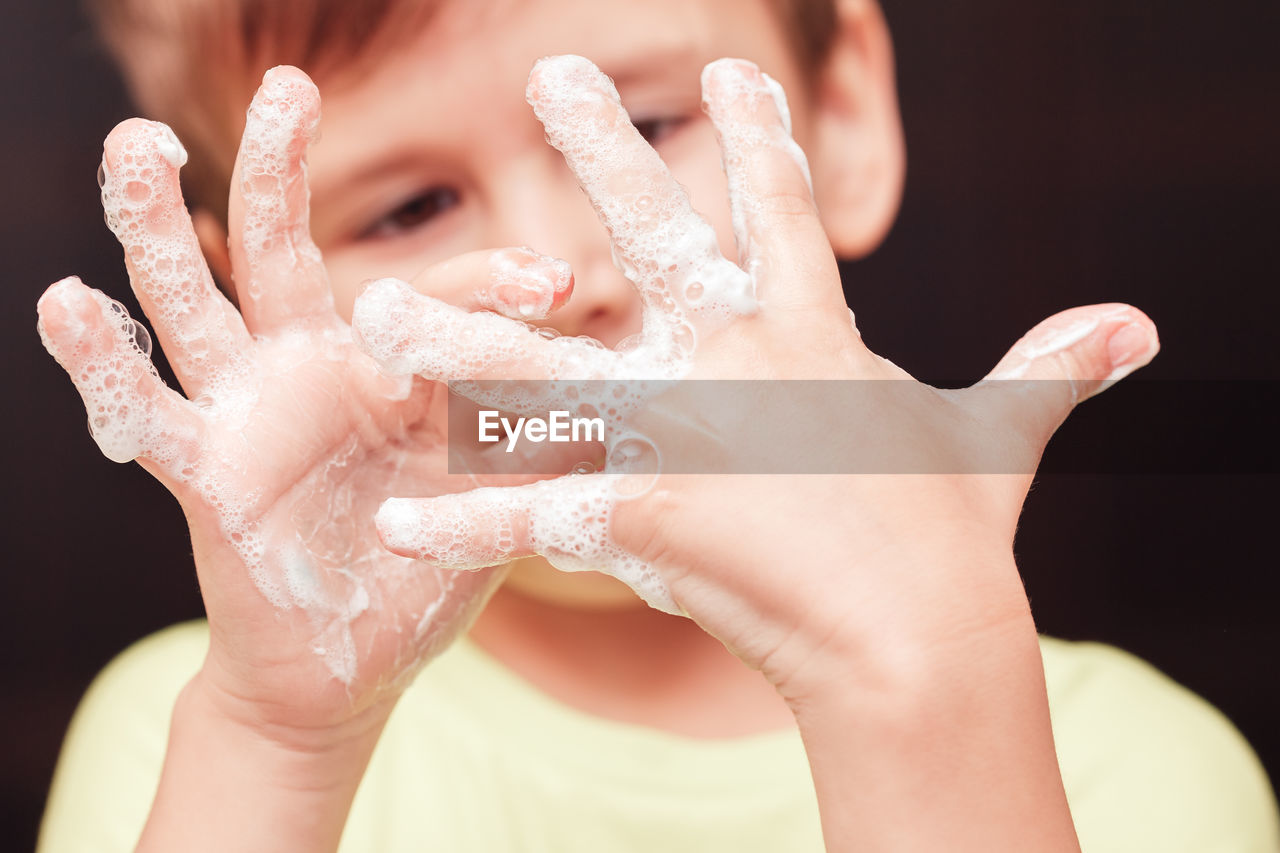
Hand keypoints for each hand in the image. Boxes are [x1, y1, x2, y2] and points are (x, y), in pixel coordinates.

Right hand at [36, 67, 573, 739]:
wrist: (348, 662)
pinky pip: (146, 410)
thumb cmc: (428, 566)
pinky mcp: (202, 470)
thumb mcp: (497, 499)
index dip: (486, 286)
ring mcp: (248, 411)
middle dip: (280, 168)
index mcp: (386, 366)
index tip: (554, 284)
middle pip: (282, 249)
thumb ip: (541, 444)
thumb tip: (624, 397)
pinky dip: (104, 363)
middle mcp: (308, 367)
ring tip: (134, 143)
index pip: (428, 298)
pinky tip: (66, 303)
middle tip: (290, 86)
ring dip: (156, 225)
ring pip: (192, 302)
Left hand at [353, 55, 1159, 701]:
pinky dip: (462, 526)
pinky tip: (392, 522)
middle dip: (604, 146)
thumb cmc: (954, 541)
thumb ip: (1046, 372)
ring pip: (540, 370)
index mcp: (808, 333)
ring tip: (369, 311)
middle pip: (655, 233)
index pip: (780, 212)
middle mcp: (734, 359)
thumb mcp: (999, 439)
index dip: (759, 139)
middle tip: (552, 71)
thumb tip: (1138, 329)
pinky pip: (529, 520)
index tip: (733, 79)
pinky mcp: (644, 511)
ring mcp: (681, 431)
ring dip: (451, 339)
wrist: (923, 641)